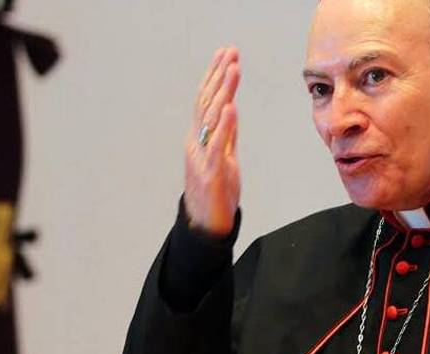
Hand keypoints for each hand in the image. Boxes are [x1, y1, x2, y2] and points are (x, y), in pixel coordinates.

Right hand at [184, 46, 241, 238]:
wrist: (206, 225)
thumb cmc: (216, 192)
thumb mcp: (225, 157)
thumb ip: (227, 134)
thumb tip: (231, 108)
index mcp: (200, 138)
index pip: (206, 100)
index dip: (214, 76)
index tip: (225, 54)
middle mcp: (197, 143)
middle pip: (207, 103)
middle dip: (219, 75)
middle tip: (230, 52)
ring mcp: (202, 156)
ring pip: (211, 118)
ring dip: (223, 92)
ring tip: (232, 70)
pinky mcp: (211, 172)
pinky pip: (217, 145)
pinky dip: (223, 125)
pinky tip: (230, 107)